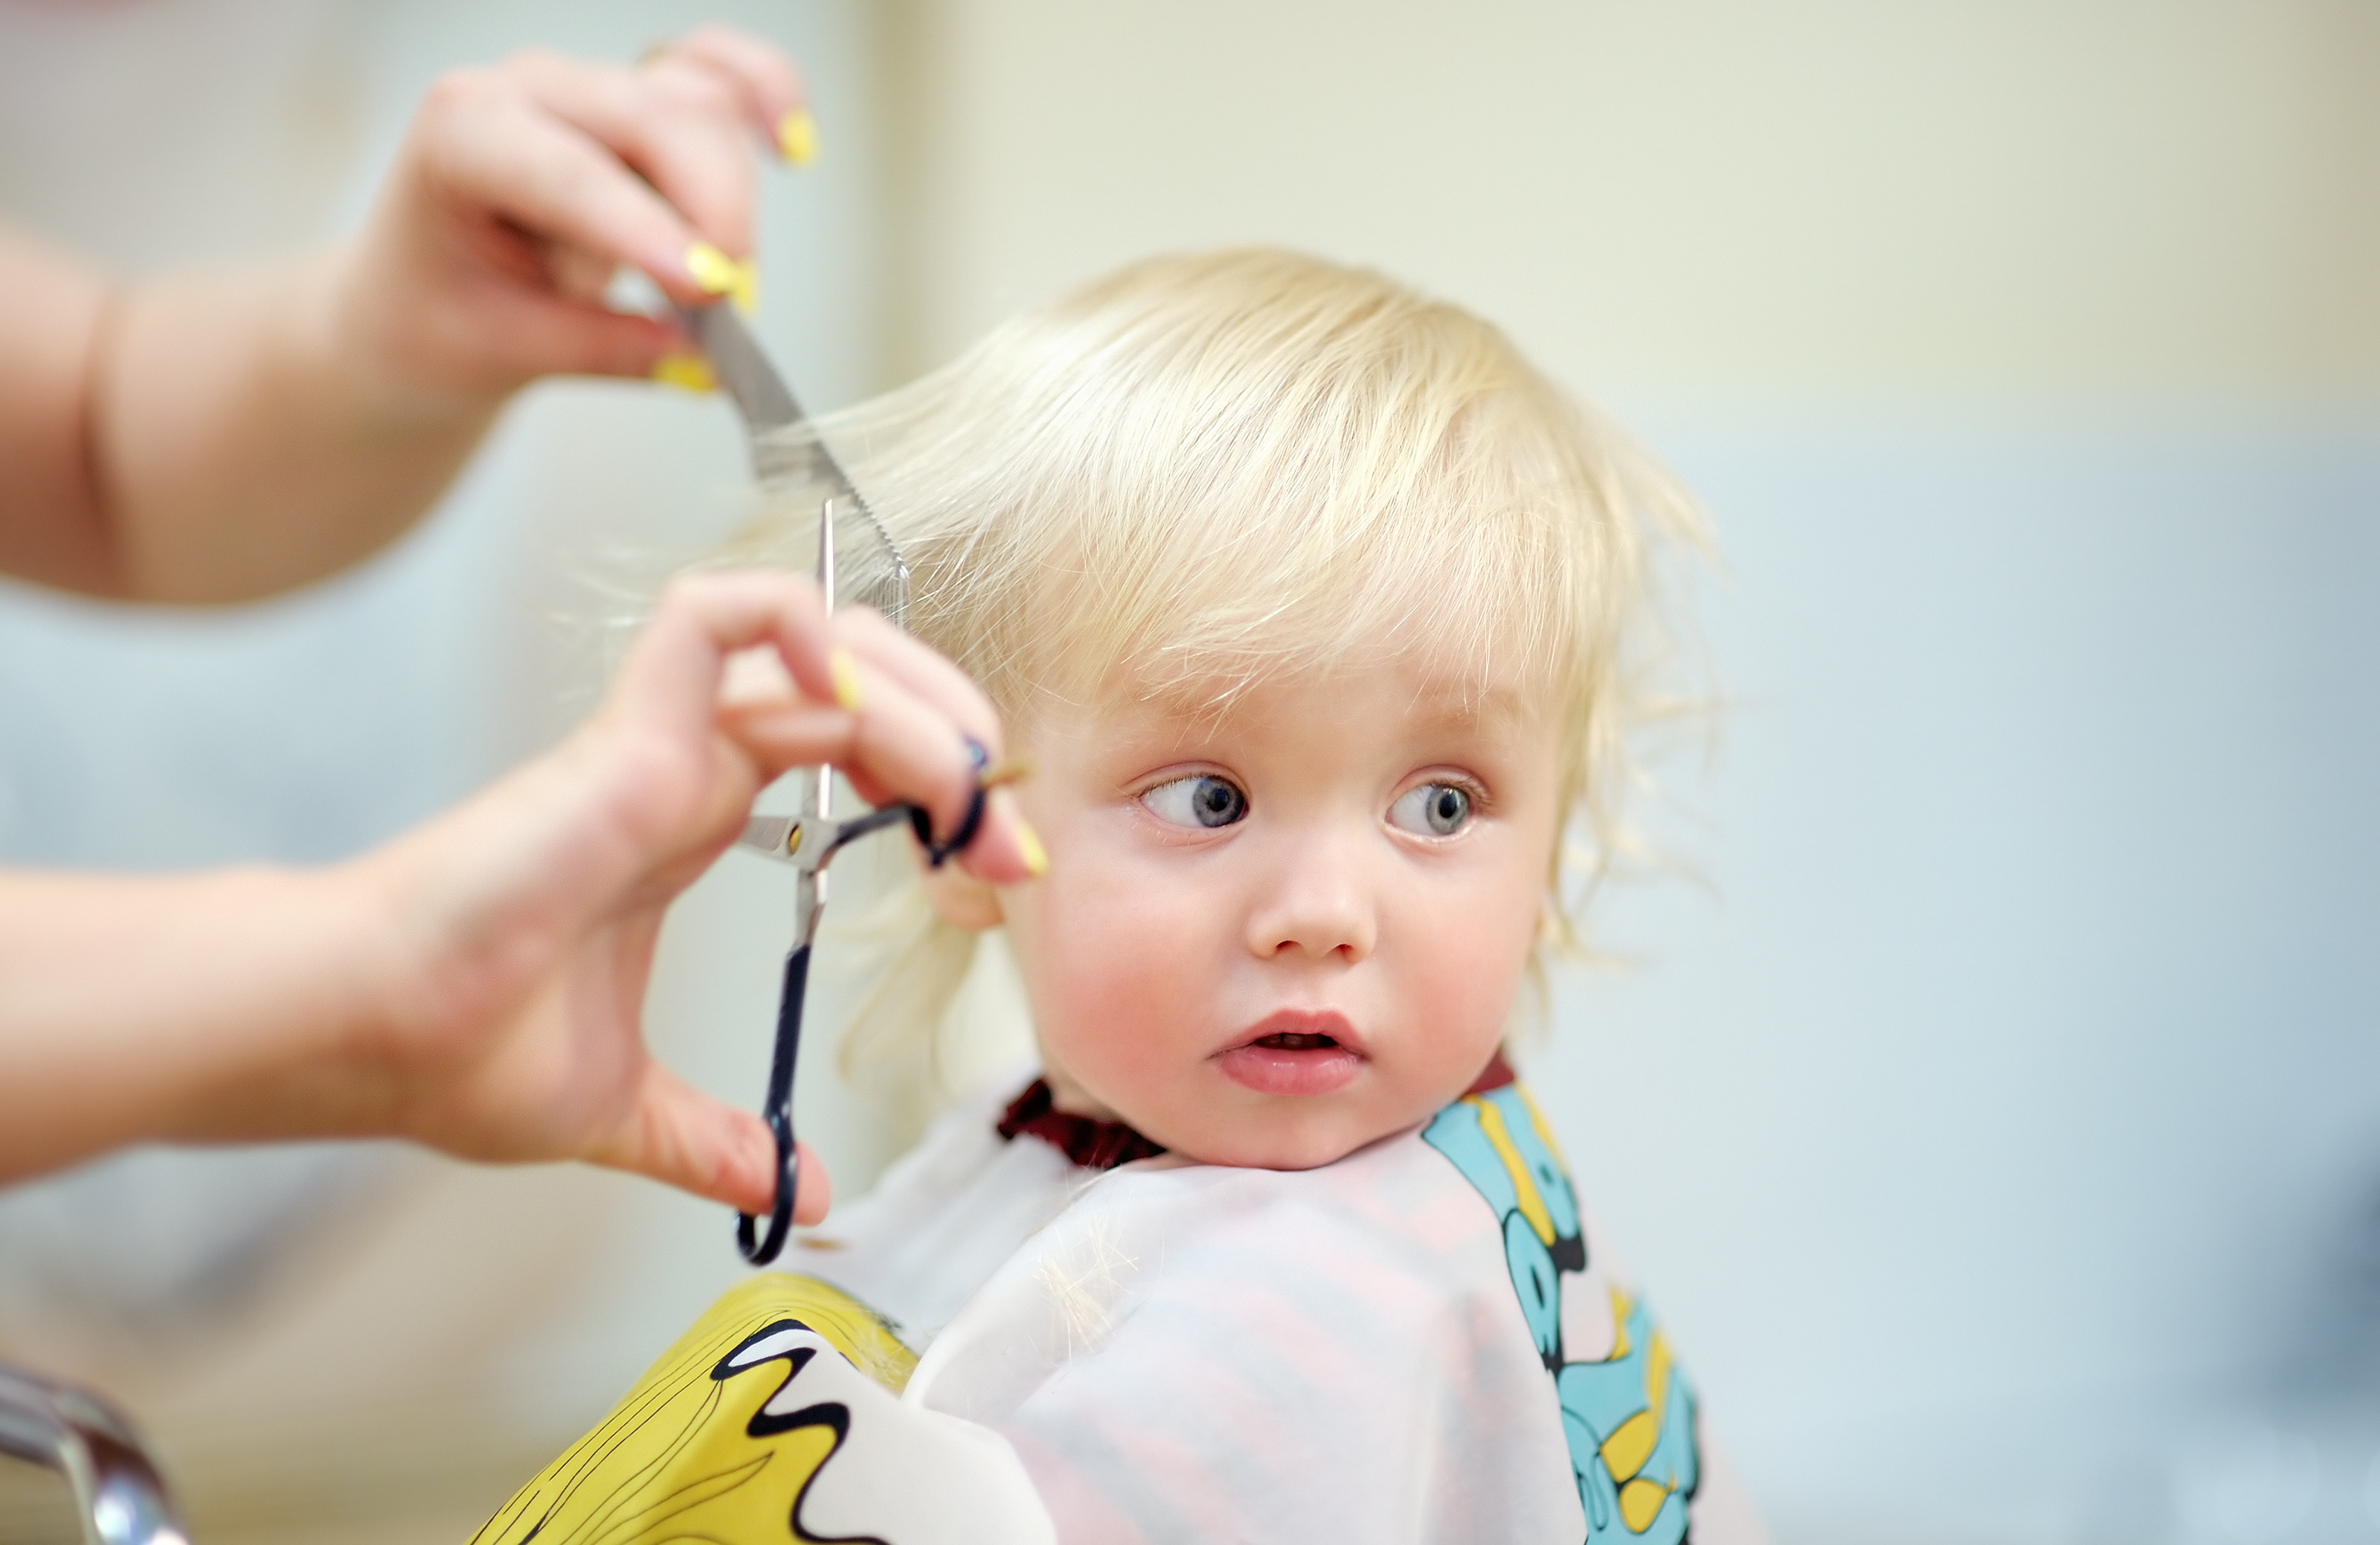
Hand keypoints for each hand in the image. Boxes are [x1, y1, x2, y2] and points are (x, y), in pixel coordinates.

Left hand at [334, 24, 810, 410]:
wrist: (419, 297)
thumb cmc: (438, 317)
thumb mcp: (499, 352)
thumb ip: (601, 351)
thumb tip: (701, 363)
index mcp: (462, 135)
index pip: (567, 172)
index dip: (645, 227)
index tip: (708, 290)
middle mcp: (528, 91)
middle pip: (653, 118)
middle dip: (712, 211)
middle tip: (731, 309)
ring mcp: (591, 87)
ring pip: (697, 105)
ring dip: (728, 196)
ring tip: (716, 288)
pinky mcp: (642, 100)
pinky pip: (718, 72)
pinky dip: (763, 93)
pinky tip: (792, 146)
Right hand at [351, 571, 1041, 1218]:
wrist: (366, 1038)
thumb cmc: (457, 1051)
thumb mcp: (628, 1112)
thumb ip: (715, 1142)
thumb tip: (799, 1189)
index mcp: (691, 818)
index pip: (846, 747)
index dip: (935, 784)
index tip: (994, 867)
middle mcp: (685, 765)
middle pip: (854, 682)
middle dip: (954, 735)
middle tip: (1007, 832)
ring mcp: (657, 740)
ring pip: (815, 645)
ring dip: (918, 697)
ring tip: (965, 788)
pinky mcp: (626, 734)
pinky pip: (718, 617)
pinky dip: (801, 625)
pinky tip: (858, 697)